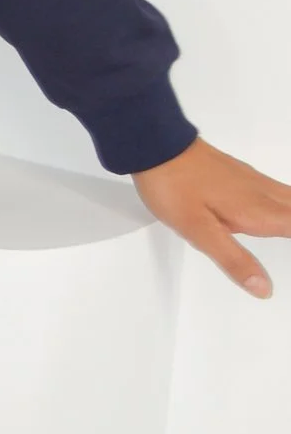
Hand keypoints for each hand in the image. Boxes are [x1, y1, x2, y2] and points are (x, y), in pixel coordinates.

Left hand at [132, 138, 290, 296]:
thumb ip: (234, 260)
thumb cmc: (175, 190)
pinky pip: (280, 190)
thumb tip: (265, 288)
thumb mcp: (200, 232)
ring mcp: (253, 181)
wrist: (156, 145)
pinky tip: (285, 206)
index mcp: (258, 212)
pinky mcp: (241, 174)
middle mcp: (262, 194)